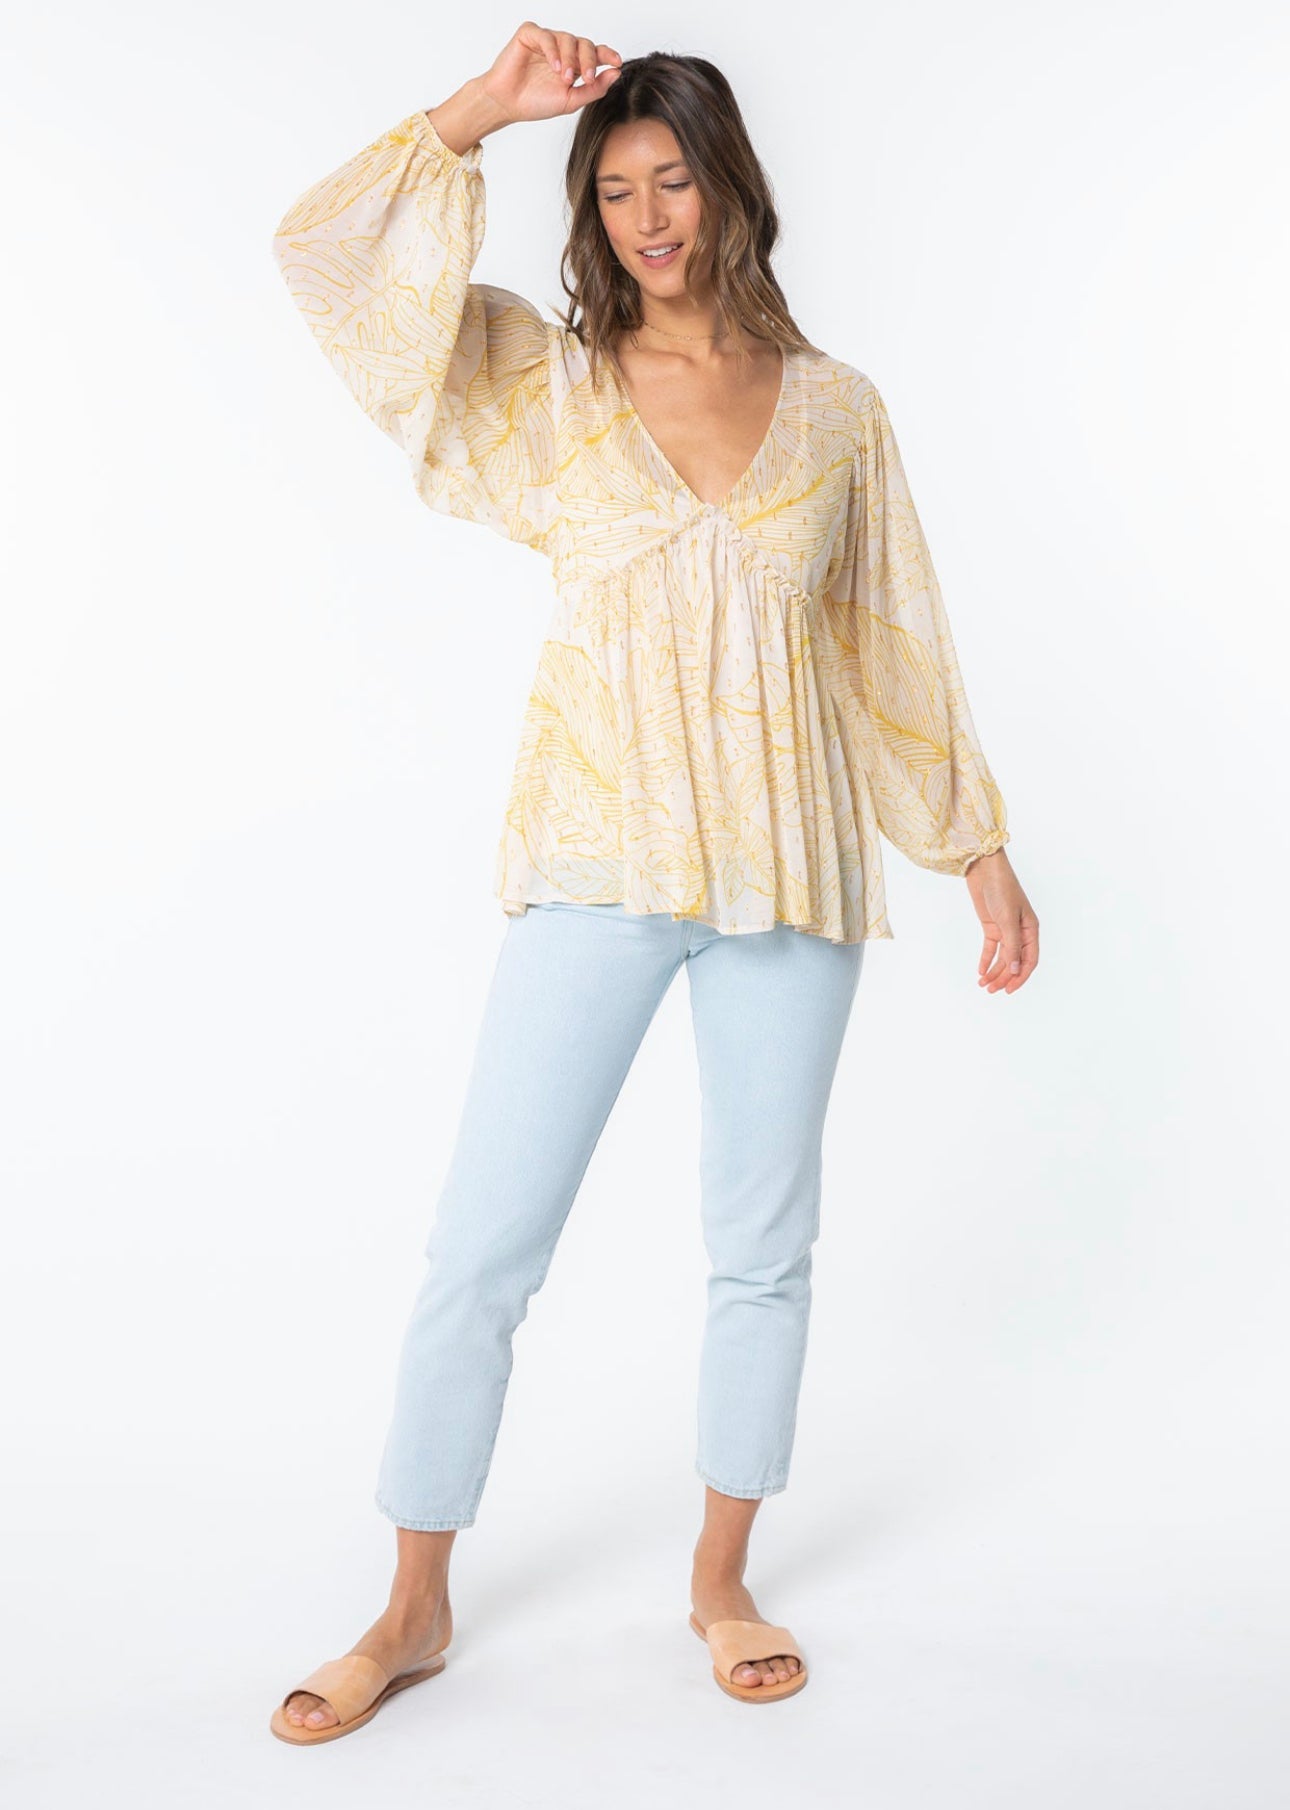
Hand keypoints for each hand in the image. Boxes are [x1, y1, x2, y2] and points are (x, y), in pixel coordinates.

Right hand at [482, 22, 622, 122]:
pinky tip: (553, 66)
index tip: (617, 62)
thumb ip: (594, 89)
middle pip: (584, 44)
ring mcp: (547, 41)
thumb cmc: (536, 102)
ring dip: (569, 58)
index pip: (595, 53)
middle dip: (588, 60)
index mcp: (574, 64)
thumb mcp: (570, 101)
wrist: (508, 104)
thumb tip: (616, 74)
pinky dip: (552, 50)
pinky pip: (545, 35)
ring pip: (567, 38)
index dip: (607, 55)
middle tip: (586, 78)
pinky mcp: (529, 34)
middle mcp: (562, 50)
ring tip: (564, 78)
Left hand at [965, 850, 1037, 993]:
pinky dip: (986, 960)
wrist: (985, 869)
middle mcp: (1020, 932)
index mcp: (1030, 930)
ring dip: (994, 971)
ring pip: (1002, 957)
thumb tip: (1015, 970)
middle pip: (1014, 962)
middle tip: (991, 991)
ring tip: (983, 985)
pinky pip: (991, 948)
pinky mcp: (992, 926)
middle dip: (1003, 977)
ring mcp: (1005, 929)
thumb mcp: (1008, 919)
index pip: (1029, 960)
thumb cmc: (1002, 889)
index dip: (1020, 977)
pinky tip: (980, 971)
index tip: (1009, 990)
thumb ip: (1011, 945)